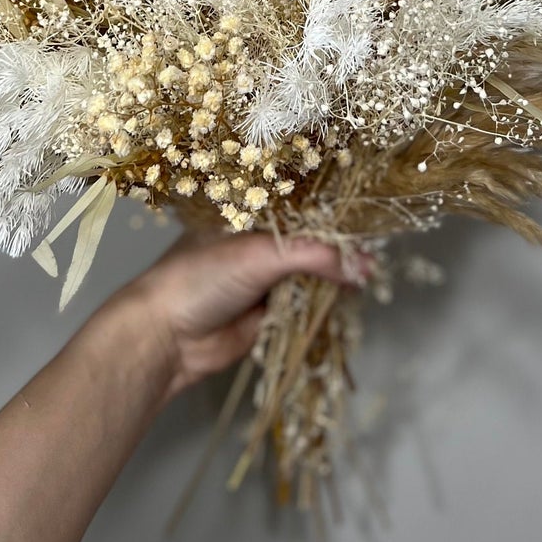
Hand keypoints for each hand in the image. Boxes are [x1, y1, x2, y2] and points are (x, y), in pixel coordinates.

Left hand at [102, 231, 362, 403]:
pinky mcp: (268, 312)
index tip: (369, 216)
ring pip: (309, 274)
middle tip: (376, 252)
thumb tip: (364, 266)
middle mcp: (257, 241)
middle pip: (309, 241)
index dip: (332, 211)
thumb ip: (314, 256)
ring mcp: (263, 277)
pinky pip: (303, 305)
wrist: (166, 337)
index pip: (300, 204)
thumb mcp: (260, 254)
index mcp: (247, 211)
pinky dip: (321, 305)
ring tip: (370, 276)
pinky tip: (349, 300)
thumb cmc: (200, 278)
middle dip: (338, 250)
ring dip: (333, 279)